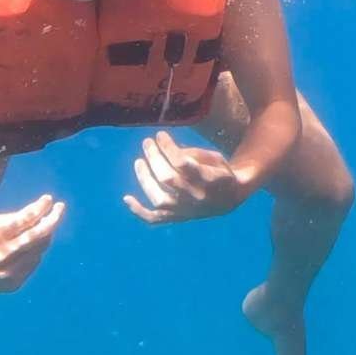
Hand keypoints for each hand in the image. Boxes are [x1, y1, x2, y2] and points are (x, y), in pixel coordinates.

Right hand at [0, 195, 65, 293]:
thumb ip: (14, 219)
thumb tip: (42, 212)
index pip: (25, 219)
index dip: (40, 208)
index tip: (49, 199)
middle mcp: (3, 256)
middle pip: (38, 236)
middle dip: (53, 220)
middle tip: (60, 208)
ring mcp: (10, 272)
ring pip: (39, 249)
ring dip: (45, 235)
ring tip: (43, 226)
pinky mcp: (14, 283)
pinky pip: (33, 262)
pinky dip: (35, 251)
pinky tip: (28, 246)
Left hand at [123, 131, 249, 223]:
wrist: (229, 200)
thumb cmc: (219, 172)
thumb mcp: (214, 157)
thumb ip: (192, 153)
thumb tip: (165, 148)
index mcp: (210, 180)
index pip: (182, 163)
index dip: (168, 148)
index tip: (160, 135)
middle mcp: (196, 197)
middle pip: (167, 178)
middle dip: (154, 157)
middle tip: (147, 142)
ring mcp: (185, 210)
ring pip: (159, 198)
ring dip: (144, 178)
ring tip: (138, 161)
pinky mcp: (176, 217)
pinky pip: (154, 219)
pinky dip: (138, 211)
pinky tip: (126, 198)